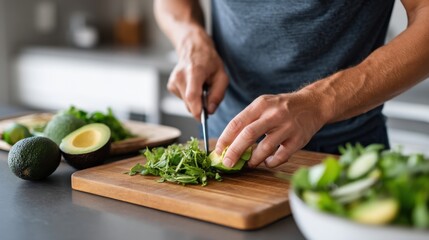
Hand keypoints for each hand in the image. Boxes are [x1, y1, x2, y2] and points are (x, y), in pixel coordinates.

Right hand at [168, 28, 227, 118]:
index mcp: (194, 71)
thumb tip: (210, 111)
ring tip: (201, 87)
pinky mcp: (170, 86)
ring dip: (197, 101)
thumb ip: (218, 94)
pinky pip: (183, 100)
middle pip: (190, 103)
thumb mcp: (222, 76)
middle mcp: (180, 76)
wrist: (193, 48)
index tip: (203, 119)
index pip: (192, 96)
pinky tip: (193, 86)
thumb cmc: (209, 61)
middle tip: (209, 96)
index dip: (197, 110)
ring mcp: (173, 81)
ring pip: (187, 104)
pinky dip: (190, 98)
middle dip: (201, 107)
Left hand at [215, 91, 329, 167]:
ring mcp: (287, 127)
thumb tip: (228, 143)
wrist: (313, 104)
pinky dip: (271, 162)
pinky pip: (281, 156)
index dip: (225, 138)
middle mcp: (273, 114)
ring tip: (248, 163)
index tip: (218, 151)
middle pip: (248, 134)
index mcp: (260, 105)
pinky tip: (267, 162)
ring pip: (265, 147)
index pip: (237, 122)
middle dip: (234, 151)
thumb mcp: (263, 105)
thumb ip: (248, 120)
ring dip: (253, 159)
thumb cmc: (282, 107)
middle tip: (227, 163)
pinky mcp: (298, 139)